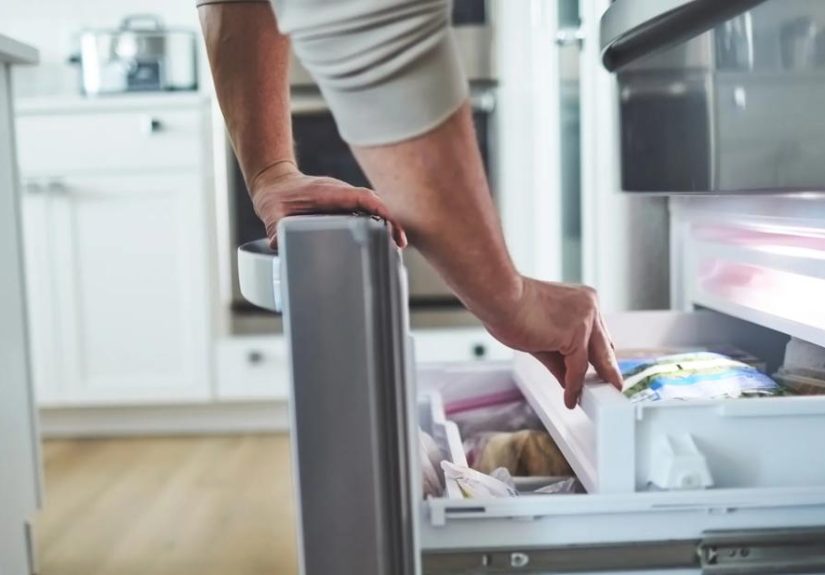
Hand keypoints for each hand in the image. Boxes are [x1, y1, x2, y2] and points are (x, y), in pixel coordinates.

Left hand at [250, 161, 407, 247]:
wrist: (275, 182)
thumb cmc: (276, 196)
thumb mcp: (272, 214)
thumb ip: (275, 229)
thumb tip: (278, 244)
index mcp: (327, 192)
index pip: (360, 196)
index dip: (378, 208)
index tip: (389, 223)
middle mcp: (340, 193)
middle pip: (373, 203)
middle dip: (389, 220)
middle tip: (400, 243)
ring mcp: (344, 198)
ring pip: (372, 207)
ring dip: (387, 223)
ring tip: (397, 245)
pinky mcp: (344, 205)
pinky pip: (366, 211)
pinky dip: (378, 223)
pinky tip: (384, 240)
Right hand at [484, 278, 622, 408]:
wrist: (500, 297)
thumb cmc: (510, 307)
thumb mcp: (541, 334)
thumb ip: (558, 357)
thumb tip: (567, 379)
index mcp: (582, 300)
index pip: (597, 333)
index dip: (598, 354)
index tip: (600, 370)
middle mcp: (589, 307)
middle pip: (603, 346)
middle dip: (606, 370)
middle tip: (611, 388)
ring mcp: (585, 319)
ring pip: (594, 358)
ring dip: (591, 382)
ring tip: (591, 400)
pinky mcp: (576, 335)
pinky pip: (578, 367)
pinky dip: (573, 385)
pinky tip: (570, 398)